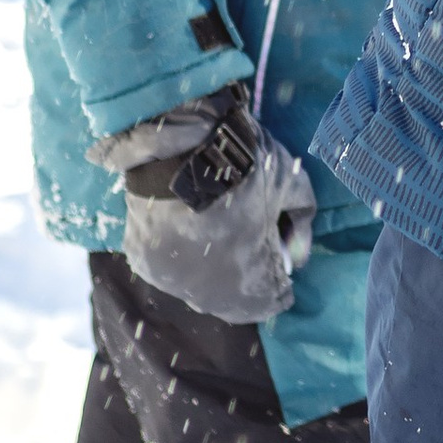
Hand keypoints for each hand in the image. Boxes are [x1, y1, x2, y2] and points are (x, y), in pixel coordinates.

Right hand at [87, 86, 315, 321]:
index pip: (271, 302)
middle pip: (232, 298)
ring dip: (210, 266)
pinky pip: (169, 264)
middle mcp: (205, 294)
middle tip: (249, 238)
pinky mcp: (142, 259)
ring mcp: (170, 279)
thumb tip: (296, 255)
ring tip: (215, 226)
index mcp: (247, 285)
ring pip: (197, 283)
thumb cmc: (244, 166)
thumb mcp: (291, 185)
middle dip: (245, 274)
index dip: (278, 281)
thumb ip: (300, 226)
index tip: (278, 256)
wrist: (177, 140)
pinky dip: (180, 250)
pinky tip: (187, 221)